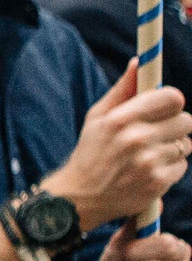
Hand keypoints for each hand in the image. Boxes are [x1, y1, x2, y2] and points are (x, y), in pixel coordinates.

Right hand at [45, 63, 191, 227]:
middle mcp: (137, 139)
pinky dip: (170, 168)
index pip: (173, 98)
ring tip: (149, 155)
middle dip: (175, 126)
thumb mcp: (97, 117)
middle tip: (157, 134)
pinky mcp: (158, 182)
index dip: (172, 102)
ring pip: (186, 144)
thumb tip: (139, 62)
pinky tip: (150, 171)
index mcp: (121, 119)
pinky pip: (182, 166)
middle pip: (186, 121)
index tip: (166, 108)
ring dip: (173, 148)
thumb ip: (122, 90)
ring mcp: (149, 162)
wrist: (79, 198)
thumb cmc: (90, 152)